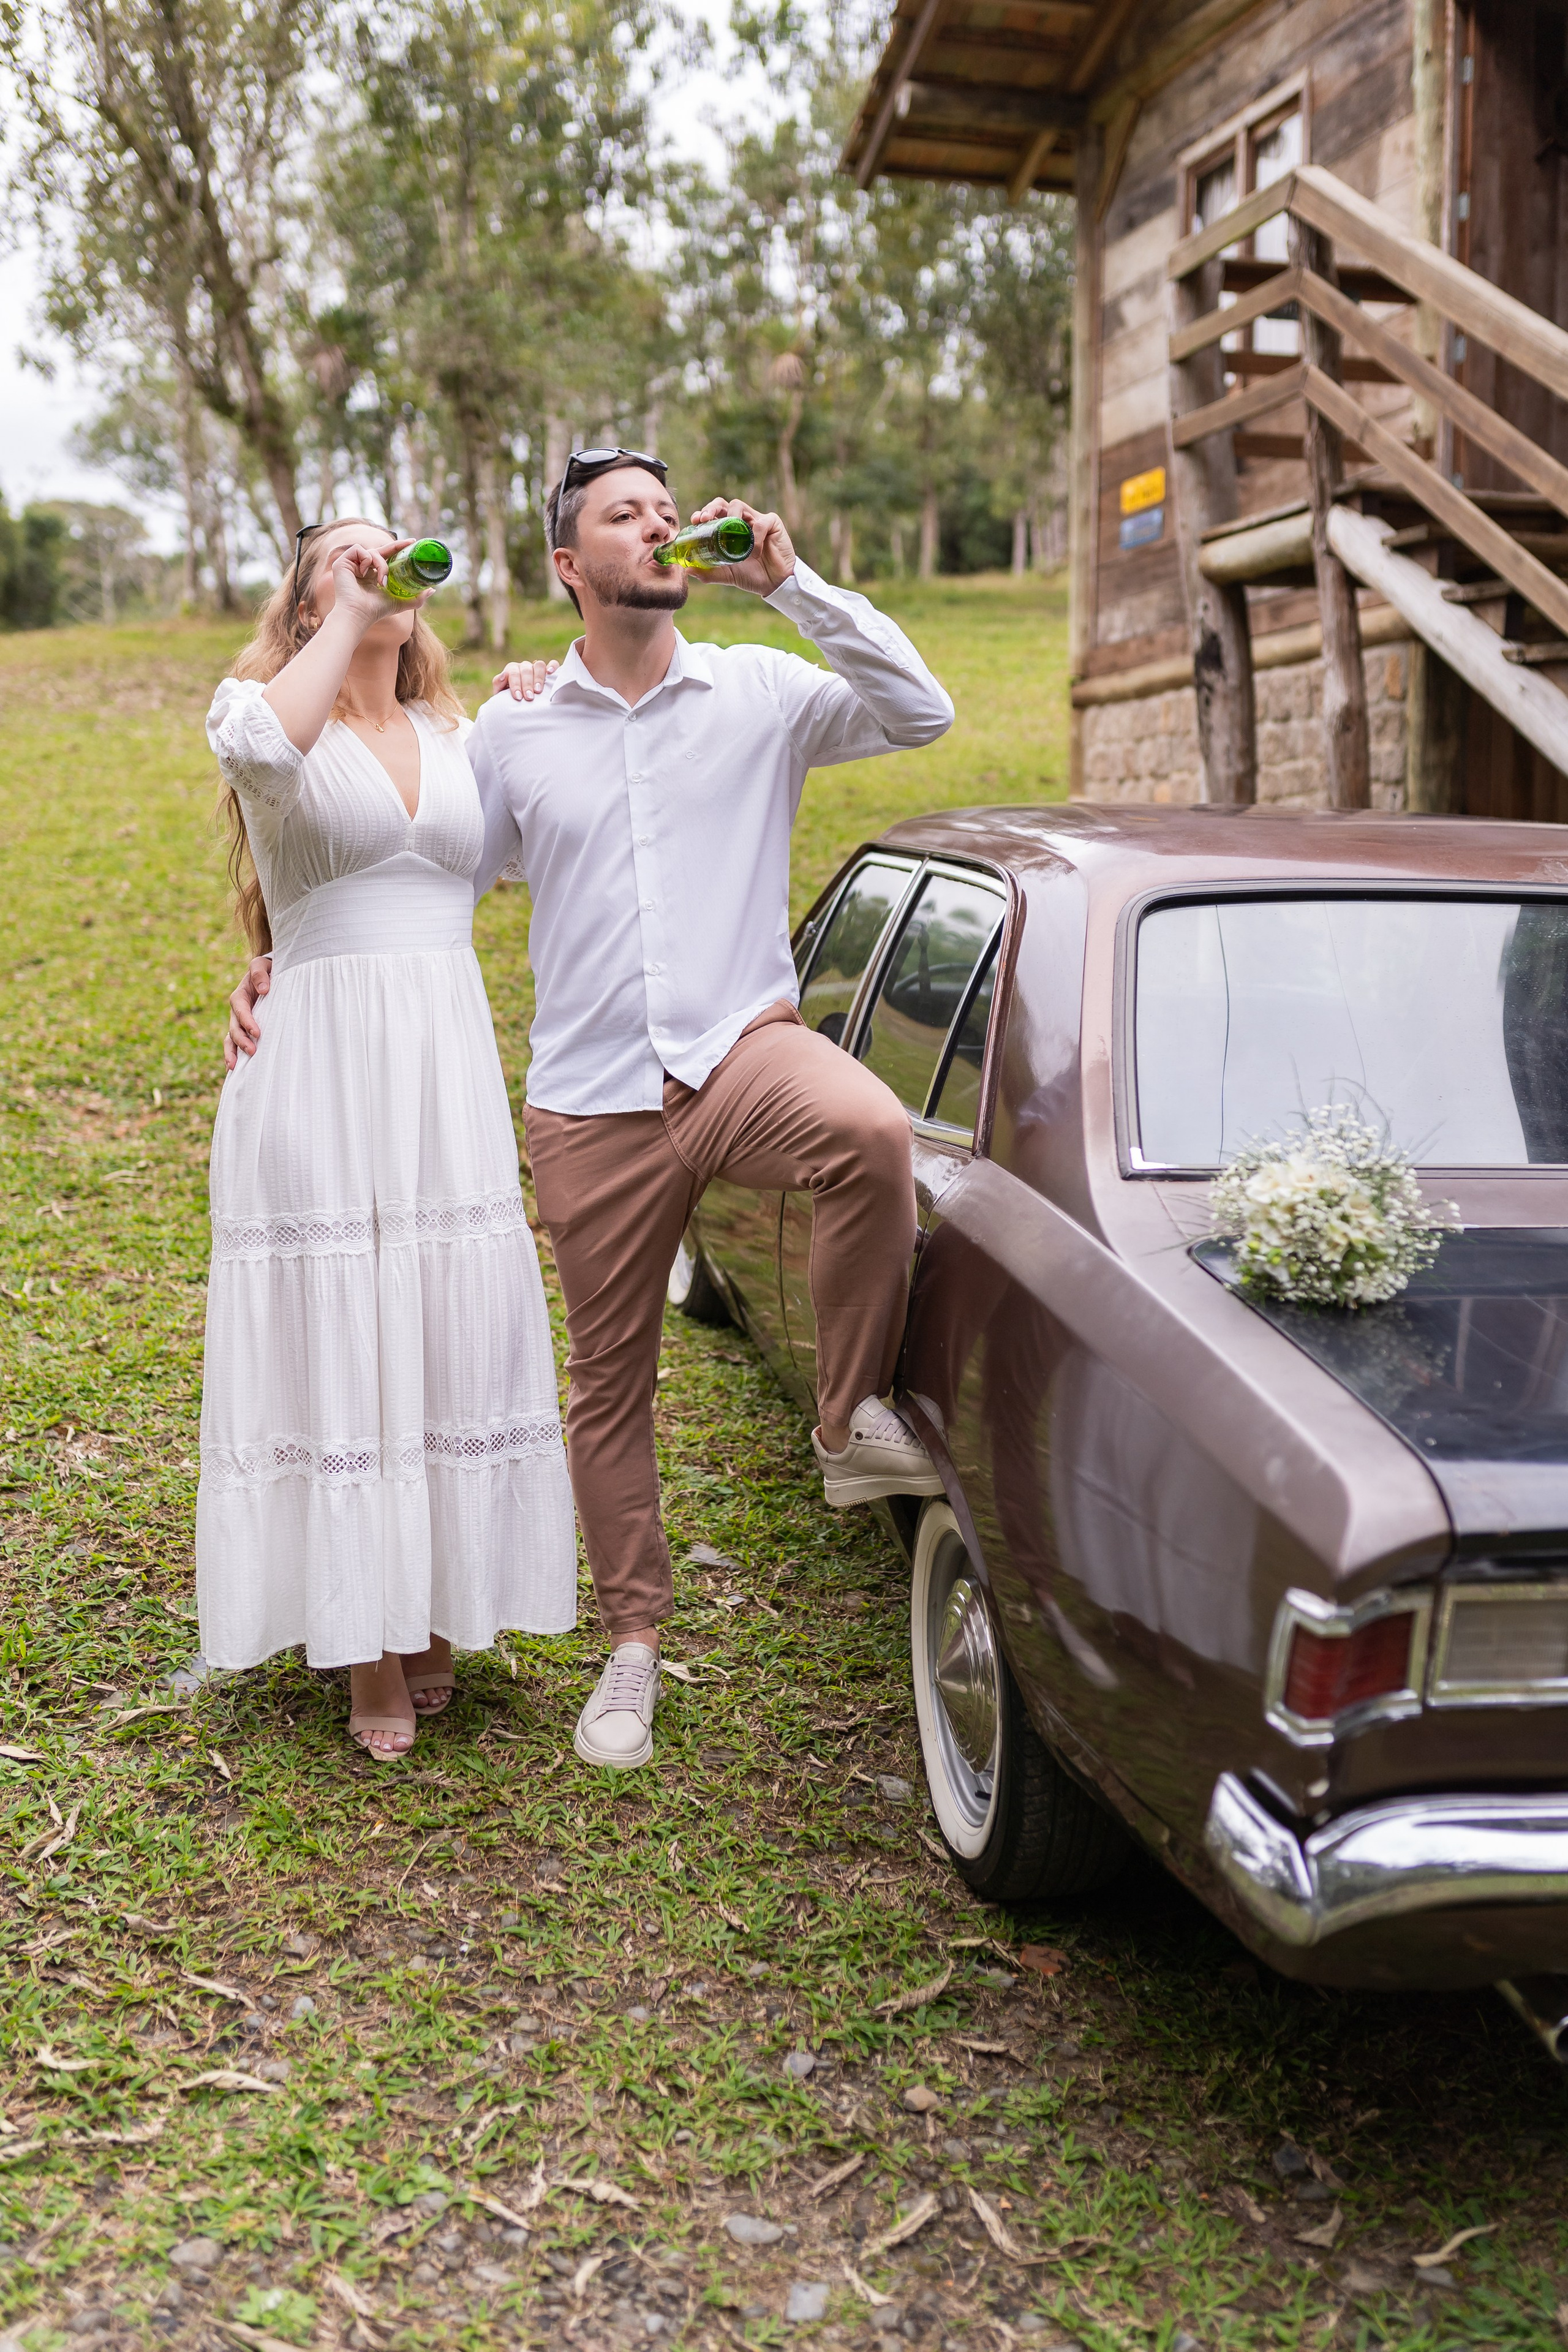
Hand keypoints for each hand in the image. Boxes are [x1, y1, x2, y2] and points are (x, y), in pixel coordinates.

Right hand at [223, 956, 271, 1071]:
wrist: (271, 974)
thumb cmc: (268, 969)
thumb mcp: (262, 965)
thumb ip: (260, 973)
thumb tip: (263, 989)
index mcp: (240, 995)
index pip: (241, 1009)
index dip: (247, 1021)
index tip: (257, 1032)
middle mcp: (237, 1011)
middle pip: (234, 1028)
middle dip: (241, 1041)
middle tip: (252, 1051)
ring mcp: (239, 1022)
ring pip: (231, 1039)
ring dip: (232, 1052)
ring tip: (233, 1067)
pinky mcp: (245, 1030)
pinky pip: (236, 1044)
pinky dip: (234, 1055)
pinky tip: (235, 1071)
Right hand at [324, 538, 428, 631]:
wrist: (359, 614)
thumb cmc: (376, 611)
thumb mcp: (401, 602)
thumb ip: (417, 598)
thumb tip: (432, 589)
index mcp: (372, 575)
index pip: (386, 557)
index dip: (398, 549)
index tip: (412, 543)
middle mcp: (362, 568)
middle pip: (380, 550)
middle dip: (396, 546)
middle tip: (411, 543)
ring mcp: (351, 564)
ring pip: (373, 551)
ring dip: (381, 564)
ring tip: (381, 581)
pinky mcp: (342, 562)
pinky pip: (359, 549)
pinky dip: (366, 559)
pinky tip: (365, 573)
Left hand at [491, 656, 559, 701]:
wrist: (519, 708)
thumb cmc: (510, 701)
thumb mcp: (500, 694)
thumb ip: (499, 684)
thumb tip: (504, 675)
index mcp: (511, 670)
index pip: (513, 672)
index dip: (515, 684)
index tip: (518, 697)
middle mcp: (524, 667)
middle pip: (526, 669)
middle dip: (527, 684)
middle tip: (529, 697)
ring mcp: (536, 668)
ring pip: (539, 665)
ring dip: (539, 677)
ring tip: (538, 691)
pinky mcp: (549, 671)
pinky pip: (553, 664)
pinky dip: (552, 667)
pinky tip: (551, 673)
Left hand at [686, 498, 795, 595]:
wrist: (774, 583)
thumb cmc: (751, 575)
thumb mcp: (725, 574)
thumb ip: (708, 572)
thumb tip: (687, 570)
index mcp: (729, 529)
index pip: (714, 513)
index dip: (704, 513)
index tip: (696, 520)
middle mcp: (742, 521)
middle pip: (723, 503)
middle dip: (711, 507)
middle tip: (704, 518)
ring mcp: (756, 519)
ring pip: (739, 505)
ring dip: (731, 518)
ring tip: (730, 537)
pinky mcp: (772, 523)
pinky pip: (759, 523)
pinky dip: (754, 538)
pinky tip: (754, 553)